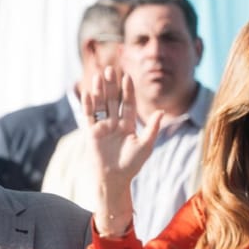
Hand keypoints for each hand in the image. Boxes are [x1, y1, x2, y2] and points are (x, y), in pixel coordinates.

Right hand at [80, 66, 163, 183]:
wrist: (114, 179)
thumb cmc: (131, 165)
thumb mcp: (146, 145)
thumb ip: (152, 128)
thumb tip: (161, 111)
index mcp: (128, 124)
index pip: (127, 103)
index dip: (127, 90)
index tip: (127, 76)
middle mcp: (114, 123)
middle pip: (112, 100)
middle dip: (112, 85)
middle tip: (111, 69)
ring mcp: (102, 127)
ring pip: (100, 105)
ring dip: (99, 90)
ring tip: (99, 75)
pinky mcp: (91, 133)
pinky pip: (89, 116)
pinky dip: (88, 105)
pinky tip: (88, 92)